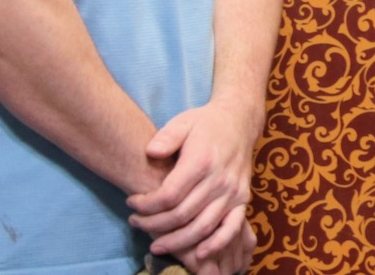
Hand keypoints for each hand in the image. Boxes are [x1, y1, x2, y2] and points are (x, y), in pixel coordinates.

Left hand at [127, 101, 256, 265]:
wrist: (239, 121)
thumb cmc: (206, 124)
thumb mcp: (183, 122)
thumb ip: (166, 137)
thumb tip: (150, 152)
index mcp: (202, 160)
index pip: (169, 195)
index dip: (147, 205)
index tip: (131, 202)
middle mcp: (219, 179)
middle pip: (182, 215)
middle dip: (154, 225)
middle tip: (136, 223)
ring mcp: (233, 192)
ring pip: (202, 227)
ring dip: (177, 242)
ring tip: (156, 245)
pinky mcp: (243, 199)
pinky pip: (231, 229)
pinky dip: (216, 245)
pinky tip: (198, 254)